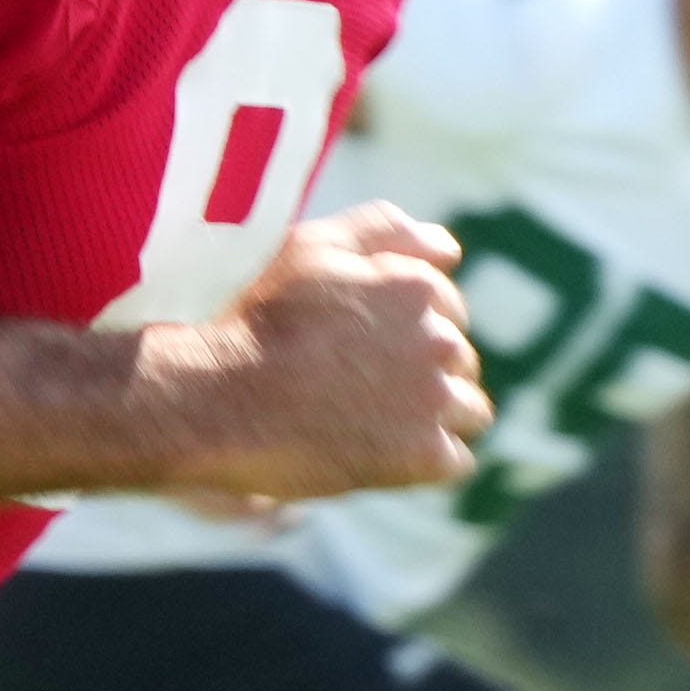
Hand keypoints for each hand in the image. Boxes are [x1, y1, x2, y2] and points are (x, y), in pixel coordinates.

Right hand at [153, 204, 489, 502]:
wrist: (220, 399)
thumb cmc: (259, 321)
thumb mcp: (311, 247)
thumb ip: (384, 230)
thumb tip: (449, 248)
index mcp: (418, 288)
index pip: (447, 307)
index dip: (406, 327)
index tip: (363, 346)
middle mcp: (440, 341)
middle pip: (459, 359)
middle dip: (423, 371)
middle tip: (360, 387)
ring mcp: (434, 401)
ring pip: (469, 410)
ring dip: (435, 417)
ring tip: (377, 423)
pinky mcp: (422, 456)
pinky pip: (455, 461)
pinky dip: (425, 461)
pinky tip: (383, 456)